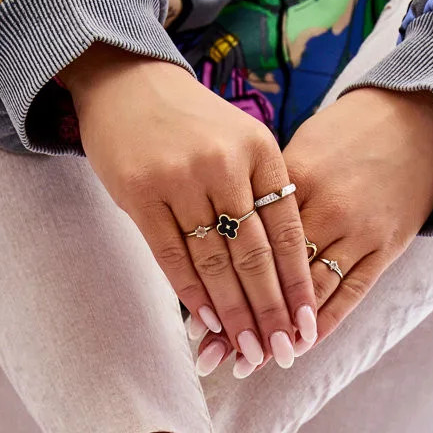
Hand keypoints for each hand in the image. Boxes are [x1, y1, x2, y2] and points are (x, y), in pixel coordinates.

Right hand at [61, 44, 316, 373]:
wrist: (126, 79)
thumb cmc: (190, 122)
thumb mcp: (240, 141)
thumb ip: (261, 193)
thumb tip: (282, 271)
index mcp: (260, 151)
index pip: (285, 230)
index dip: (297, 283)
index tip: (307, 324)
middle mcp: (225, 163)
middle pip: (253, 254)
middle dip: (269, 310)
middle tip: (281, 352)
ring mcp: (181, 178)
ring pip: (214, 262)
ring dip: (232, 312)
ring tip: (247, 350)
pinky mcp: (140, 193)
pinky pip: (172, 256)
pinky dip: (191, 293)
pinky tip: (207, 322)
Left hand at [224, 86, 432, 375]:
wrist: (420, 119)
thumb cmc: (346, 135)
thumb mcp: (298, 150)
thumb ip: (262, 194)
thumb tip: (218, 234)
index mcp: (294, 177)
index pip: (247, 241)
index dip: (219, 283)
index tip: (192, 323)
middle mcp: (326, 207)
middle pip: (274, 273)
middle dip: (243, 318)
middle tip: (213, 358)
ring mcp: (358, 230)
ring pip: (310, 290)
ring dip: (280, 330)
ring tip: (250, 362)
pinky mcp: (386, 246)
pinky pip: (351, 292)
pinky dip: (324, 321)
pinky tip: (300, 345)